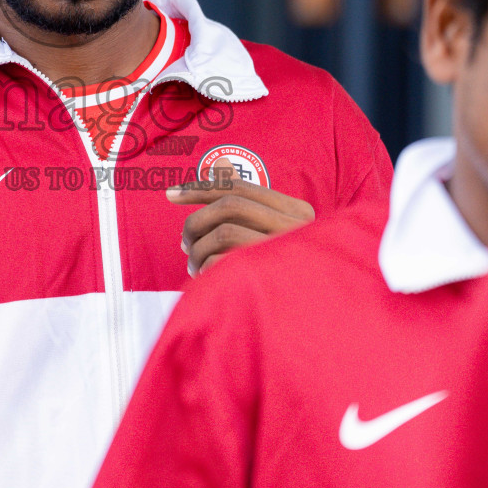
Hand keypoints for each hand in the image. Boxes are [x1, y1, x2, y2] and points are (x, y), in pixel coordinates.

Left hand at [170, 170, 314, 275]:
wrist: (315, 320)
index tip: (172, 194)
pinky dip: (206, 267)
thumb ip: (250, 204)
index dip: (201, 188)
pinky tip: (205, 279)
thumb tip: (218, 167)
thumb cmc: (290, 271)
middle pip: (229, 206)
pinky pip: (224, 262)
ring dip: (198, 249)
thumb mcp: (277, 233)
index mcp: (297, 212)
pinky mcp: (270, 276)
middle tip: (185, 242)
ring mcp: (284, 250)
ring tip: (193, 265)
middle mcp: (295, 226)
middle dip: (196, 222)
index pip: (241, 187)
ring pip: (224, 232)